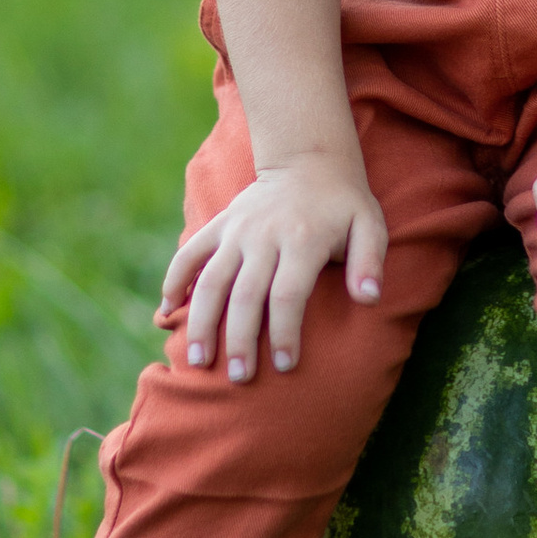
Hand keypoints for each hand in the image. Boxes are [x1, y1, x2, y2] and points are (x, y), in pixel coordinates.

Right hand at [159, 155, 385, 380]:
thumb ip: (370, 262)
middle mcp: (264, 234)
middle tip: (238, 378)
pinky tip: (165, 313)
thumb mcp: (369, 225)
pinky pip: (189, 254)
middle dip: (239, 339)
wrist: (309, 159)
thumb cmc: (343, 204)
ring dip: (200, 321)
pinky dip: (173, 282)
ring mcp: (236, 230)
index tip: (283, 366)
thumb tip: (370, 299)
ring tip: (197, 361)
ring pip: (210, 279)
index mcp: (302, 238)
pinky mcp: (219, 225)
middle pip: (245, 294)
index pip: (287, 294)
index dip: (284, 332)